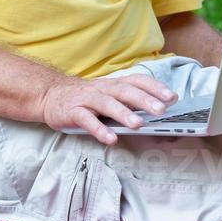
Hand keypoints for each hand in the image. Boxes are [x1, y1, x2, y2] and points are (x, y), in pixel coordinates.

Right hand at [41, 73, 177, 144]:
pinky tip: (110, 139)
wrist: (50, 96)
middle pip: (125, 91)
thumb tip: (156, 110)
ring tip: (138, 124)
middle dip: (144, 100)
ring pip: (107, 104)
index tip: (172, 96)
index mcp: (114, 84)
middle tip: (161, 110)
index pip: (137, 81)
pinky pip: (87, 120)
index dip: (154, 87)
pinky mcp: (73, 112)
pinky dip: (99, 130)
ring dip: (123, 113)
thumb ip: (128, 101)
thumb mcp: (108, 96)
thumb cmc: (86, 98)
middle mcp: (102, 89)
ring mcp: (87, 99)